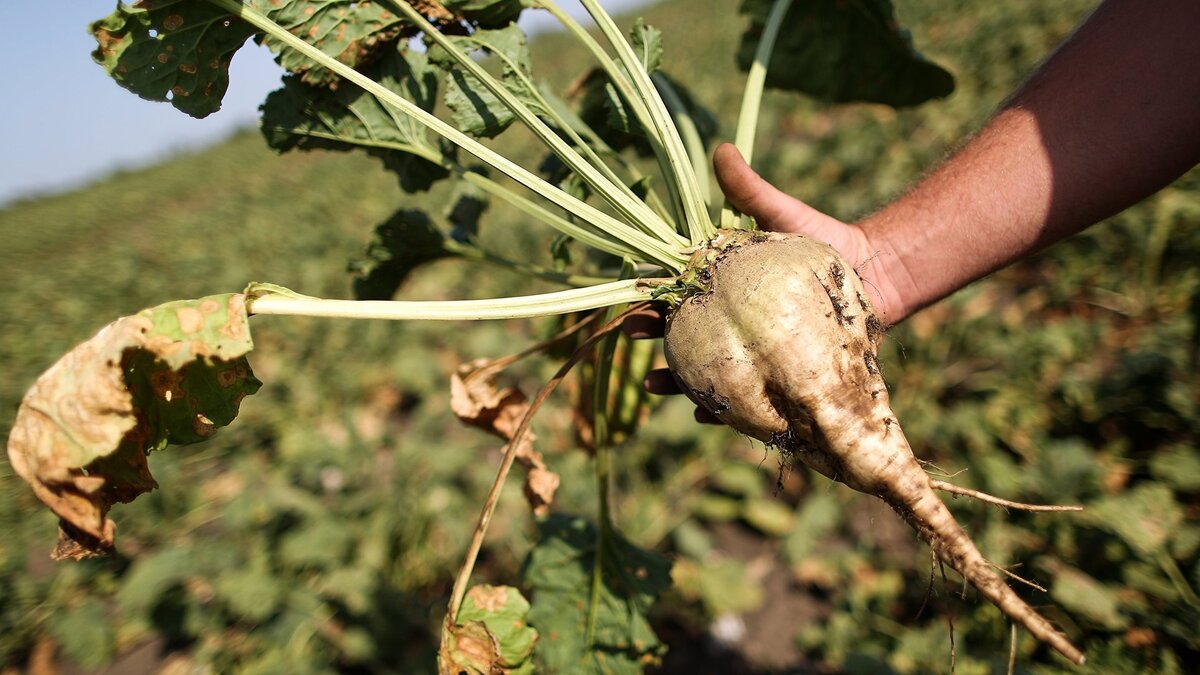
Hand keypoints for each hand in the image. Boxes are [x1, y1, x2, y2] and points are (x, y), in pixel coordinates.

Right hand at [624, 144, 908, 420]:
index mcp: (726, 286)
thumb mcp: (784, 214)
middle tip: (633, 340)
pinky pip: (745, 399)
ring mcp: (754, 351)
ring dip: (676, 381)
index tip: (632, 301)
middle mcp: (734, 322)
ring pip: (706, 371)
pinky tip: (704, 413)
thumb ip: (751, 190)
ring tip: (655, 386)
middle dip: (653, 339)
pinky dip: (721, 409)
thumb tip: (722, 149)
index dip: (651, 298)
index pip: (678, 293)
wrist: (879, 274)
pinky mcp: (778, 375)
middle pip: (682, 335)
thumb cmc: (827, 243)